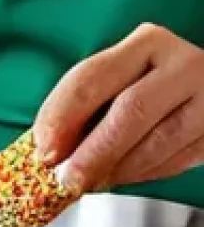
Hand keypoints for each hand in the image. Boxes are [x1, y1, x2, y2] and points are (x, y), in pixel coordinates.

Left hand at [33, 24, 203, 193]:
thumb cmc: (151, 81)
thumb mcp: (120, 76)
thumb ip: (86, 103)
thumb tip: (48, 146)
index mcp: (147, 43)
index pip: (94, 77)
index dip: (63, 115)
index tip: (45, 149)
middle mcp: (182, 66)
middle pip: (131, 111)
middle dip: (93, 151)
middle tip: (67, 178)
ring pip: (158, 142)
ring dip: (116, 170)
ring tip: (89, 183)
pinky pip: (176, 161)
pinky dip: (141, 174)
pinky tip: (119, 177)